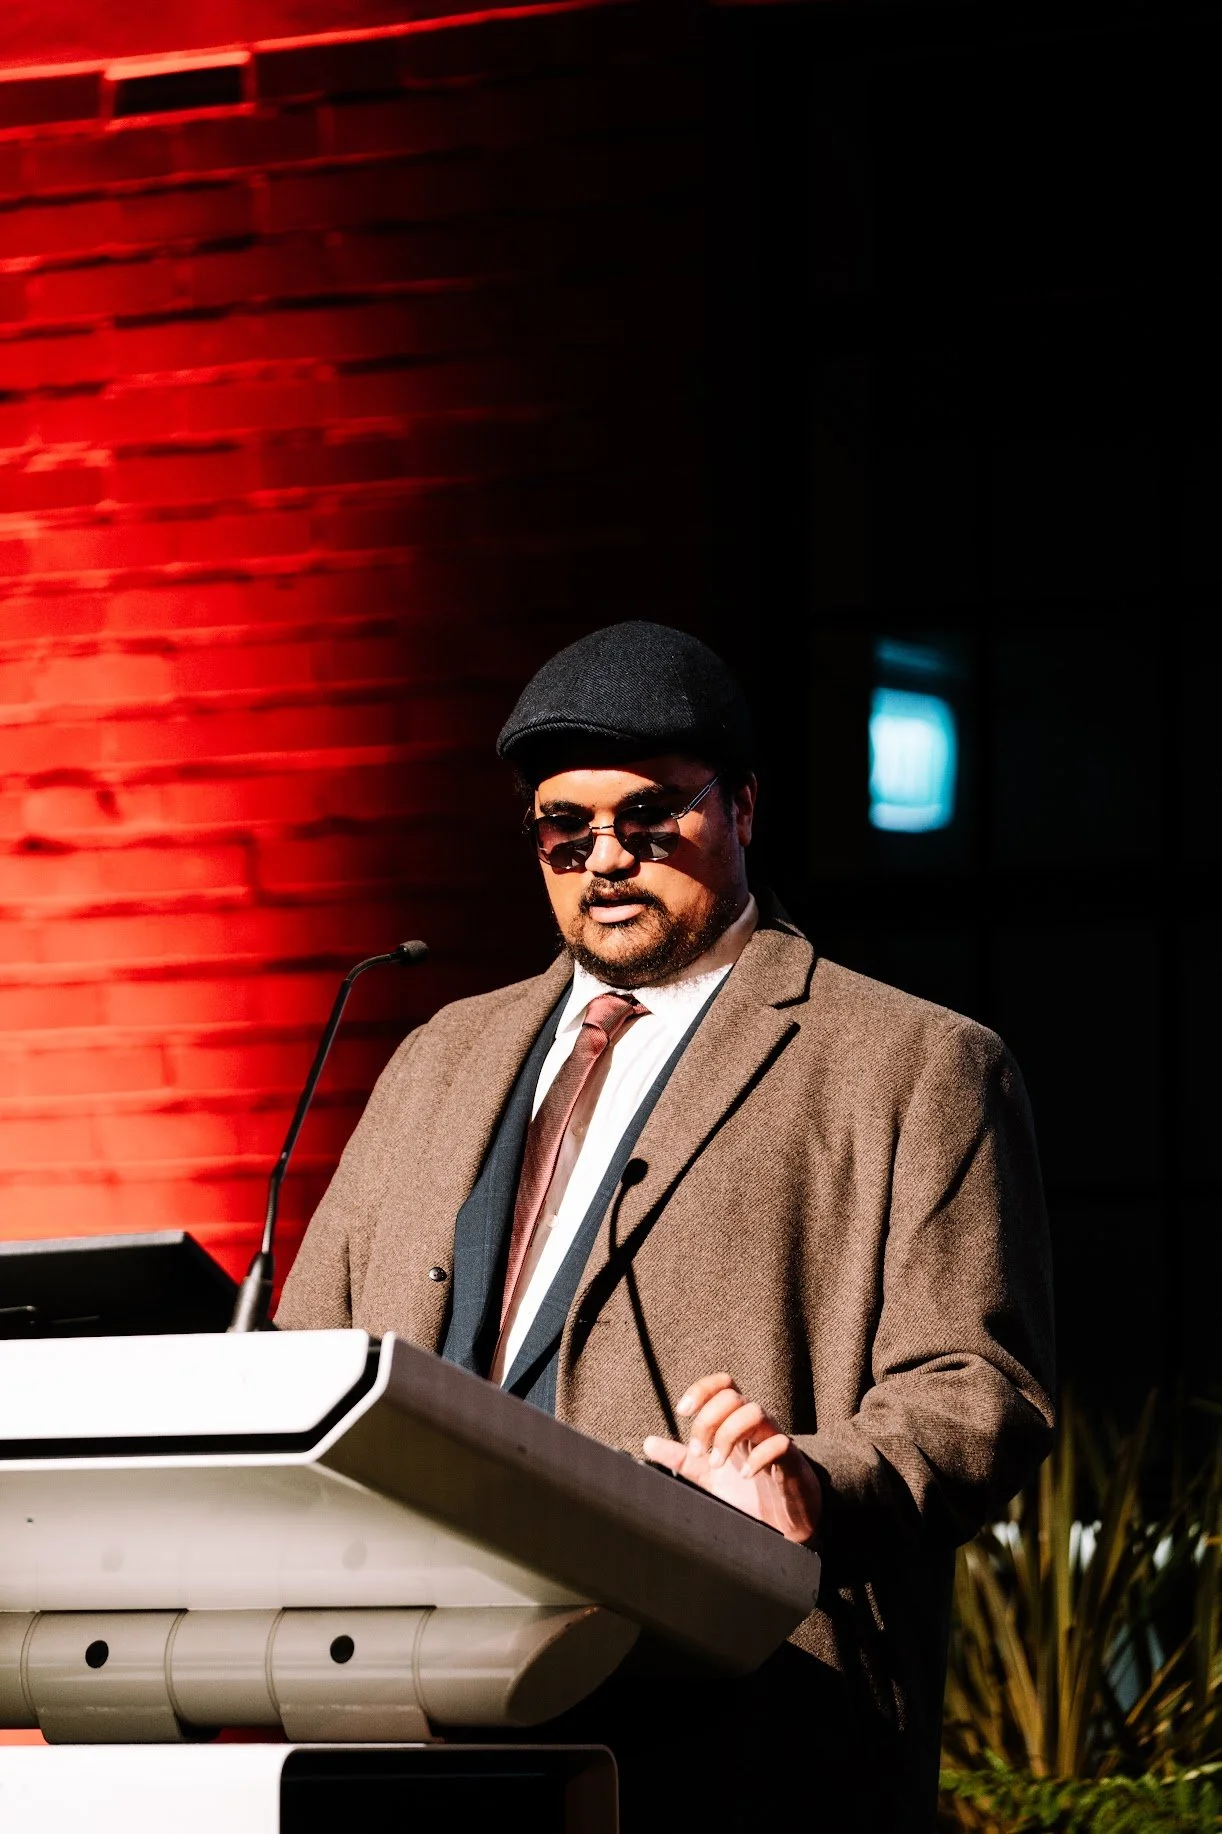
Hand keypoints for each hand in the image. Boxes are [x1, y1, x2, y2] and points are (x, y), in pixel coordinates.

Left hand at [643, 1372, 820, 1544]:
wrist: (783, 1525)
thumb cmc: (749, 1494)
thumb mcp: (707, 1475)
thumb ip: (680, 1458)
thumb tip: (647, 1443)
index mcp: (736, 1423)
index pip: (724, 1385)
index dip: (702, 1389)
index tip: (682, 1411)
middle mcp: (756, 1426)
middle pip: (733, 1396)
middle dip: (709, 1421)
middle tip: (700, 1452)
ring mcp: (775, 1440)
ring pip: (754, 1412)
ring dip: (729, 1435)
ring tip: (718, 1464)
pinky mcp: (792, 1462)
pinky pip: (779, 1444)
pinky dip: (757, 1457)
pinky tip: (744, 1475)